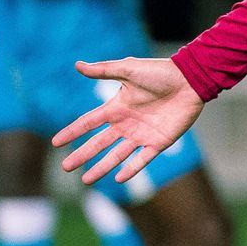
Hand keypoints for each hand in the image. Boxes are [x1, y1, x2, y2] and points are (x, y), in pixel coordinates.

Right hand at [53, 57, 204, 183]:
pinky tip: (118, 179)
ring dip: (102, 167)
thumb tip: (77, 65)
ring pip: (117, 155)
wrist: (190, 80)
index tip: (56, 142)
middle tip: (65, 168)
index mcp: (117, 107)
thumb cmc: (160, 72)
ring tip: (86, 180)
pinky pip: (142, 159)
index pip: (88, 122)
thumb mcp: (129, 69)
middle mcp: (126, 123)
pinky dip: (131, 169)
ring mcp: (142, 134)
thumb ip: (104, 70)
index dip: (72, 132)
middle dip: (82, 155)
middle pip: (99, 143)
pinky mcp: (159, 142)